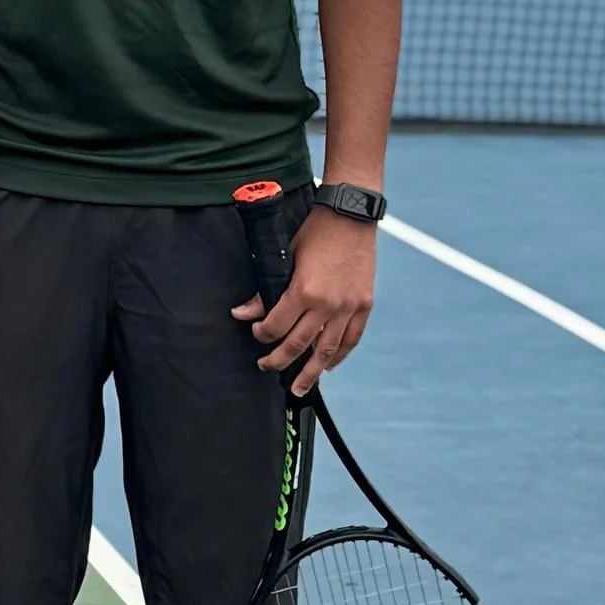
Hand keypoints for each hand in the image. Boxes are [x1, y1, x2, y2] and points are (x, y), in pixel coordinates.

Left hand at [233, 209, 374, 395]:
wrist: (350, 217)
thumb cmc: (315, 233)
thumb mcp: (285, 258)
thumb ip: (265, 291)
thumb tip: (241, 313)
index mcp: (303, 291)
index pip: (276, 326)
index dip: (263, 336)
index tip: (258, 336)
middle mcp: (327, 305)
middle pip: (298, 345)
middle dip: (279, 361)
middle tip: (267, 367)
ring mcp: (348, 307)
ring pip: (326, 351)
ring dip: (310, 373)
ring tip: (299, 387)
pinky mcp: (363, 306)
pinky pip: (351, 339)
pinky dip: (339, 356)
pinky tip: (328, 366)